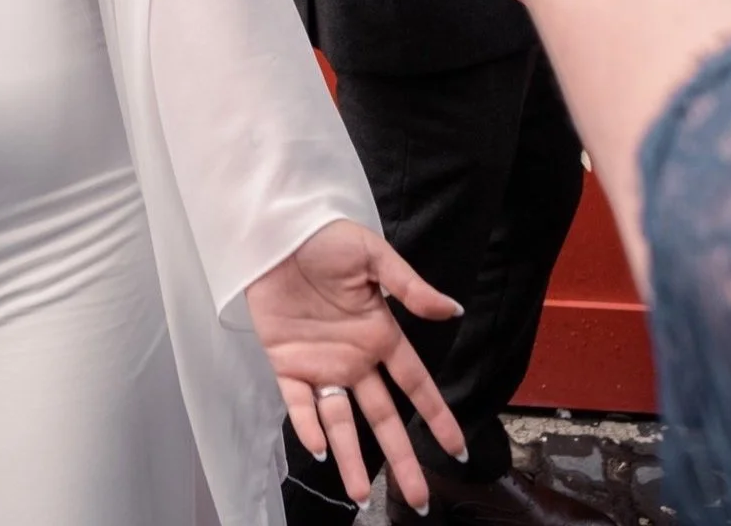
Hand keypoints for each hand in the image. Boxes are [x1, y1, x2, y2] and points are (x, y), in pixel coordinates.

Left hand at [247, 219, 467, 513]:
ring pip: (341, 421)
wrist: (273, 231)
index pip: (416, 385)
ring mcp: (321, 364)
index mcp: (381, 335)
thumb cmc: (324, 238)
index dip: (437, 416)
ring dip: (350, 457)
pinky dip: (308, 426)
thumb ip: (409, 286)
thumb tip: (452, 310)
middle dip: (402, 457)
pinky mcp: (286, 362)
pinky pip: (299, 403)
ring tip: (361, 495)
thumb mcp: (372, 255)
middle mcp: (355, 359)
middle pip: (384, 417)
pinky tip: (320, 450)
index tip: (457, 450)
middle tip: (419, 498)